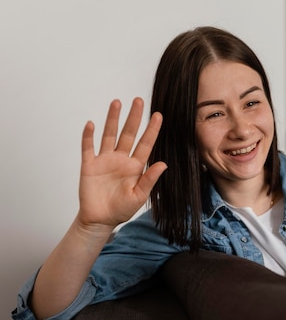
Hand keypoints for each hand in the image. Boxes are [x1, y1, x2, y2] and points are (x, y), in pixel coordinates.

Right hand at [77, 98, 166, 231]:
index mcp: (135, 166)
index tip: (158, 115)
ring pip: (109, 135)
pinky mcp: (89, 165)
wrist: (100, 220)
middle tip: (139, 100)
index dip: (152, 130)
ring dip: (113, 119)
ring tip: (117, 102)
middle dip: (134, 117)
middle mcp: (121, 159)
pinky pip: (88, 147)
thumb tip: (163, 164)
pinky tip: (92, 124)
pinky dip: (89, 136)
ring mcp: (105, 160)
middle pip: (128, 134)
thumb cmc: (121, 209)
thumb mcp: (139, 196)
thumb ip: (149, 179)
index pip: (145, 144)